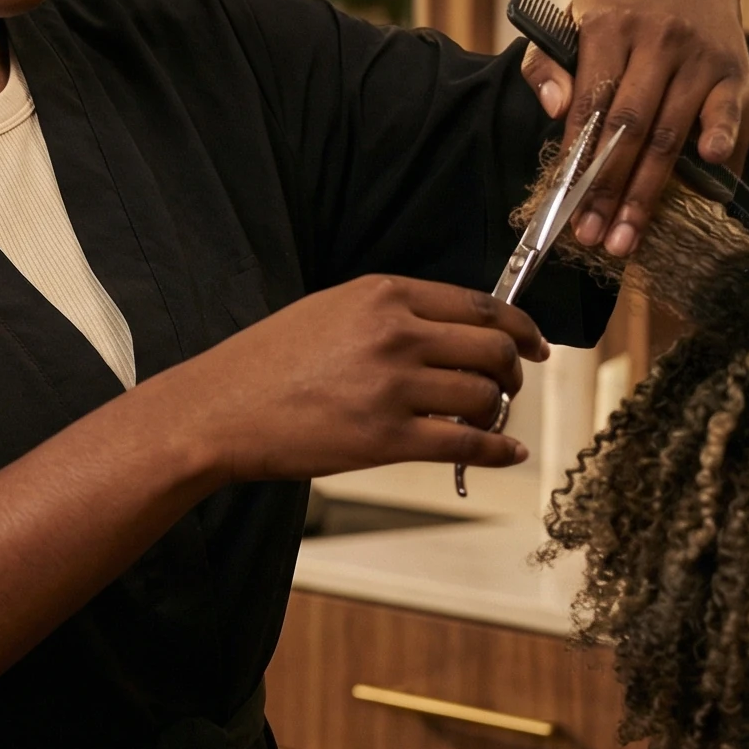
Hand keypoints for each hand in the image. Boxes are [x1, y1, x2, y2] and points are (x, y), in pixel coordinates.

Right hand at [150, 275, 544, 483]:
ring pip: (485, 395)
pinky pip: (467, 444)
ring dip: (498, 411)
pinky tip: (506, 453)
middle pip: (493, 348)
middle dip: (513, 370)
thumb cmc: (262, 364)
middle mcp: (394, 334)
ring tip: (485, 421)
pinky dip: (499, 450)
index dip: (519, 327)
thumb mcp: (327, 312)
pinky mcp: (386, 438)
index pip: (479, 304)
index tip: (533, 344)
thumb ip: (388, 314)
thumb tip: (451, 335)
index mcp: (380, 295)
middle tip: (509, 386)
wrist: (216, 410)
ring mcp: (392, 387)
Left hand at [520, 0, 748, 255]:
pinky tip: (709, 163)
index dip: (577, 156)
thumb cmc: (617, 17)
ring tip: (628, 233)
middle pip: (628, 127)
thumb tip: (555, 109)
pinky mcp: (733, 69)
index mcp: (607, 27)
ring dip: (649, 189)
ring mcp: (697, 56)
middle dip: (608, 187)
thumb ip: (547, 64)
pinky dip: (720, 134)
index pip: (589, 103)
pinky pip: (726, 109)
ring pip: (669, 132)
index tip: (564, 201)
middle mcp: (655, 39)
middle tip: (593, 234)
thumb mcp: (570, 24)